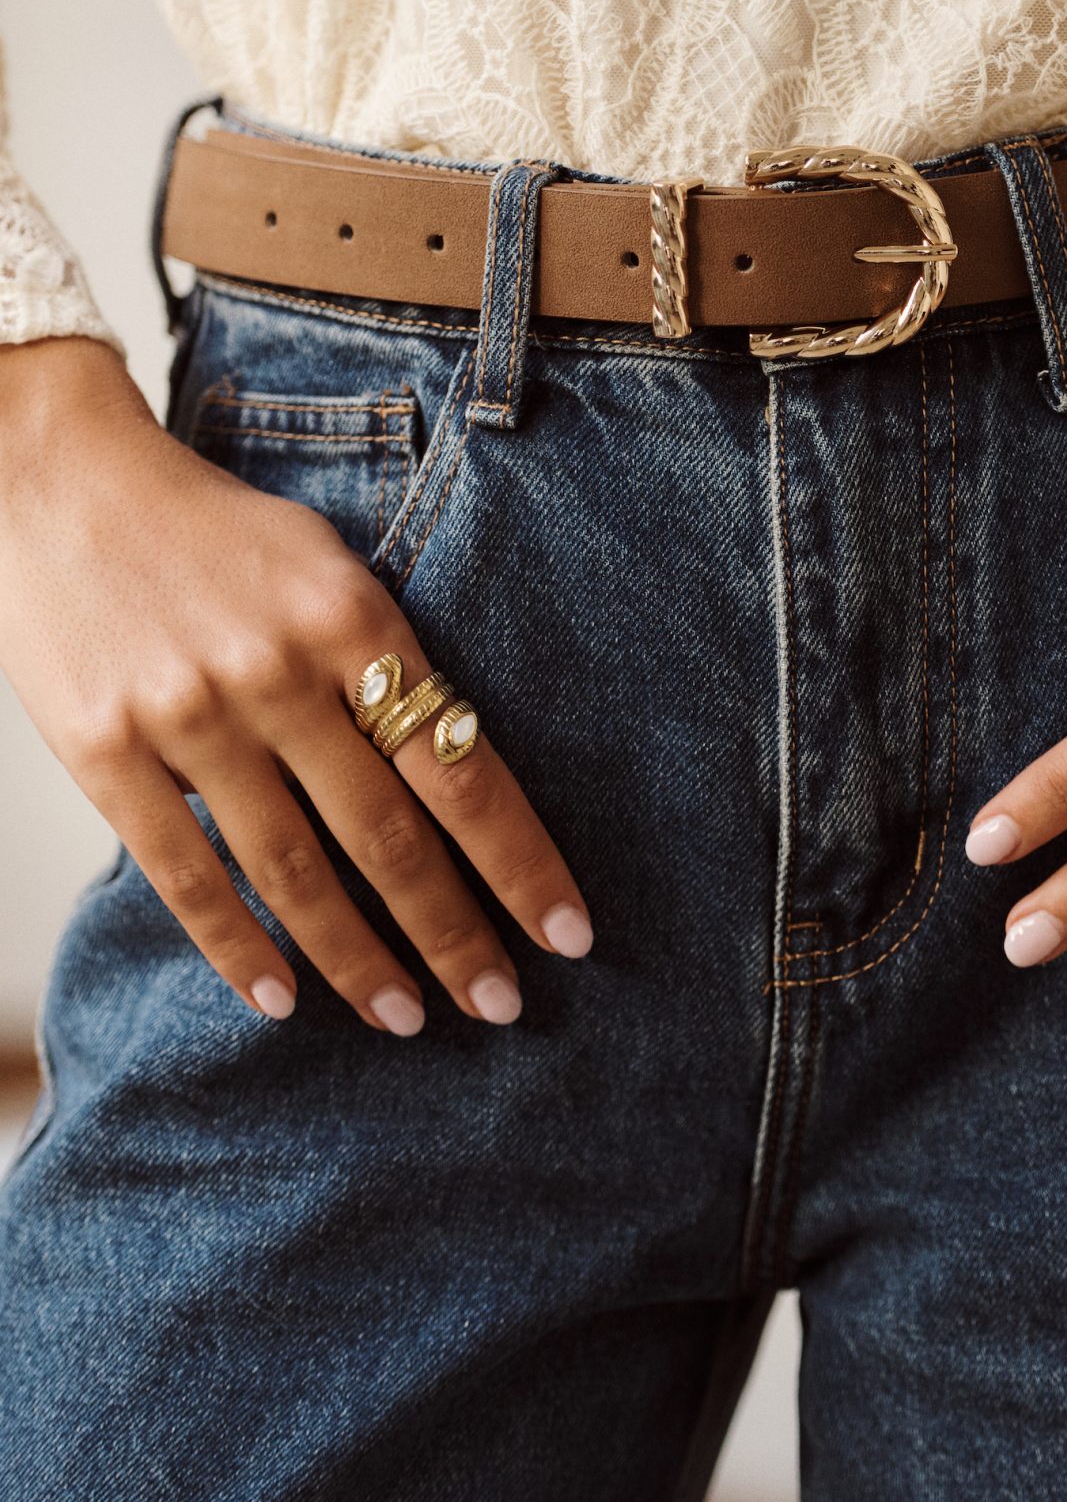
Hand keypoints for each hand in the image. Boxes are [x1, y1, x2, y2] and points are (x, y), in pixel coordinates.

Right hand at [0, 338, 590, 1032]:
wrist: (63, 482)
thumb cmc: (215, 532)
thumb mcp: (326, 566)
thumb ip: (384, 661)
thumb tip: (450, 775)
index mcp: (353, 618)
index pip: (461, 767)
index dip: (520, 862)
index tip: (569, 933)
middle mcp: (279, 672)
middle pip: (390, 835)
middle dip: (456, 934)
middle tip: (503, 1004)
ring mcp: (191, 716)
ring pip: (295, 871)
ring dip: (360, 960)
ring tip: (408, 1019)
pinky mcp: (107, 752)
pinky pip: (185, 874)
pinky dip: (240, 948)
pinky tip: (283, 1000)